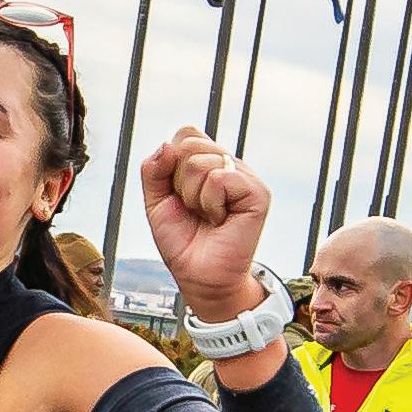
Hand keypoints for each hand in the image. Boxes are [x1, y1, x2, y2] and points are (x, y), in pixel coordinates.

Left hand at [138, 126, 272, 316]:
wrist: (199, 276)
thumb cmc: (182, 242)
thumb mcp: (155, 202)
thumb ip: (153, 170)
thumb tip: (167, 145)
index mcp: (209, 161)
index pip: (186, 134)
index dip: (171, 163)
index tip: (178, 195)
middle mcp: (228, 164)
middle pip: (189, 144)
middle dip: (178, 182)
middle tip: (193, 208)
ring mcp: (245, 176)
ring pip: (201, 162)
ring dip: (192, 197)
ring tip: (207, 216)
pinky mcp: (257, 192)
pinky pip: (218, 179)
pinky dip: (209, 203)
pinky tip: (220, 219)